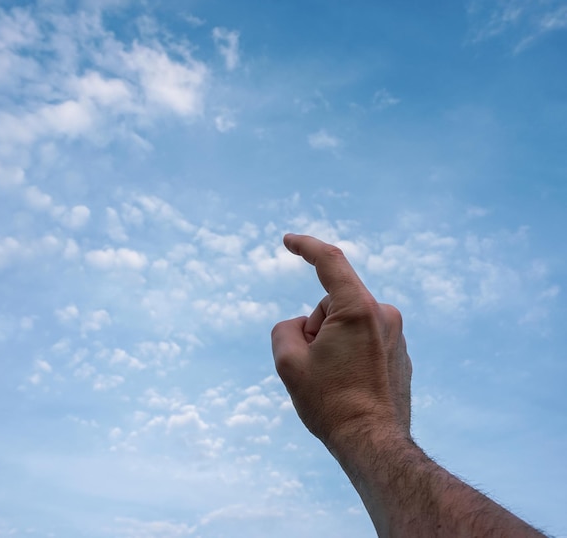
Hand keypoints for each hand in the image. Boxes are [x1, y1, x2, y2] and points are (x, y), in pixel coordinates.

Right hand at [271, 233, 411, 449]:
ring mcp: (395, 333)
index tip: (288, 240)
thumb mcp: (288, 363)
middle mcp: (383, 314)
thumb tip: (302, 326)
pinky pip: (362, 338)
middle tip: (316, 367)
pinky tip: (348, 384)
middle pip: (331, 305)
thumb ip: (285, 329)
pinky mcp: (399, 351)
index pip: (330, 261)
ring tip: (334, 380)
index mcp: (358, 309)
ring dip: (331, 342)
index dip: (305, 246)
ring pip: (346, 323)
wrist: (373, 444)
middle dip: (316, 328)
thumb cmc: (330, 403)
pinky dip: (348, 351)